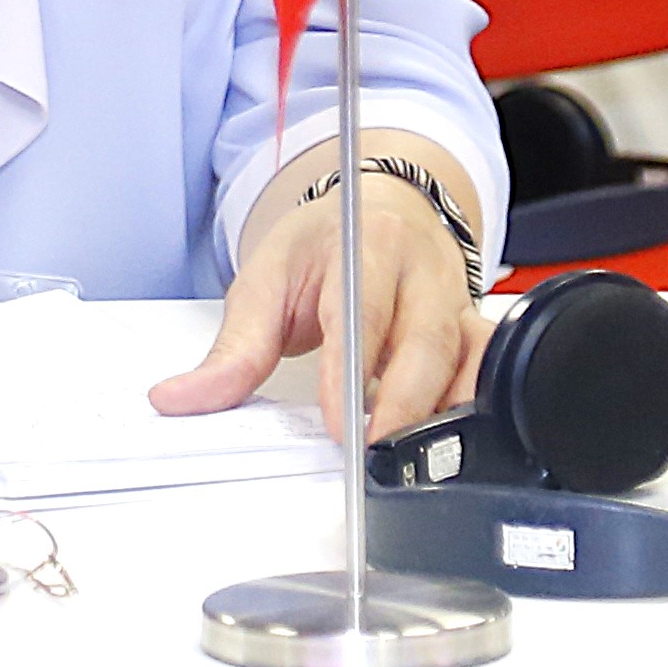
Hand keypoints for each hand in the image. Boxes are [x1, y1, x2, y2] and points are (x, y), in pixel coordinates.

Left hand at [162, 162, 480, 442]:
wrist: (379, 208)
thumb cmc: (323, 245)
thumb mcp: (264, 281)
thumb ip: (232, 350)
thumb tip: (181, 399)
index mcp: (367, 242)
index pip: (362, 311)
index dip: (352, 371)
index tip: (339, 423)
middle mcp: (421, 268)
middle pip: (426, 341)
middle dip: (401, 404)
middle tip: (369, 452)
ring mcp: (455, 298)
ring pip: (465, 357)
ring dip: (437, 412)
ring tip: (404, 458)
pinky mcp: (474, 327)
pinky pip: (486, 366)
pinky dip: (470, 404)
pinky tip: (444, 439)